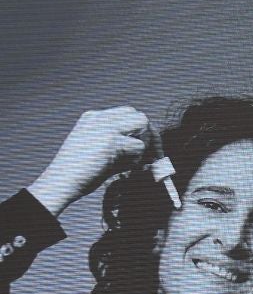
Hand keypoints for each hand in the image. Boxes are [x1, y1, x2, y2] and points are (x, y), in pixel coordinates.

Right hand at [25, 107, 153, 218]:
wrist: (62, 180)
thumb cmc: (79, 170)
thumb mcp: (96, 148)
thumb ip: (117, 141)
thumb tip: (143, 145)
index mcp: (93, 118)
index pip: (128, 113)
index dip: (140, 129)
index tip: (145, 146)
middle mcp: (100, 118)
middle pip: (138, 115)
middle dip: (149, 135)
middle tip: (149, 154)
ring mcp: (105, 127)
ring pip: (142, 125)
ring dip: (143, 147)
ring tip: (130, 163)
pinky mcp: (111, 141)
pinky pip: (140, 146)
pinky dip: (137, 159)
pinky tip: (124, 167)